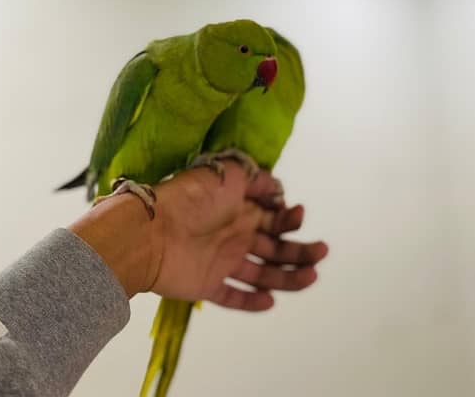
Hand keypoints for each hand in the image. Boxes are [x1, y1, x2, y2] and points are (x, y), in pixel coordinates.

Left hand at [150, 164, 328, 310]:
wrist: (153, 231)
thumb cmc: (191, 198)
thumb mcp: (228, 173)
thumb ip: (255, 178)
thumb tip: (277, 186)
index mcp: (238, 207)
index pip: (272, 216)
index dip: (289, 218)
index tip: (297, 216)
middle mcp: (233, 233)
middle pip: (274, 247)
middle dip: (299, 250)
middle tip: (321, 252)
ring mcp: (221, 260)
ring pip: (261, 273)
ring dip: (287, 277)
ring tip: (310, 278)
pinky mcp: (208, 284)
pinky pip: (233, 296)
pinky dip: (251, 301)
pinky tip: (270, 301)